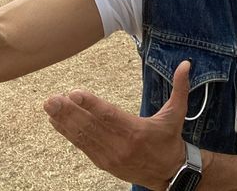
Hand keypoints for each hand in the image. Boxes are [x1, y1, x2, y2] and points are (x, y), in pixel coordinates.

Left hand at [44, 60, 190, 188]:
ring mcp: (110, 155)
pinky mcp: (104, 162)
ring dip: (64, 121)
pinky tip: (56, 122)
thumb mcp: (177, 113)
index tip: (73, 92)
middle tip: (52, 99)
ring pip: (83, 136)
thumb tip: (186, 64)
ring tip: (49, 107)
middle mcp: (120, 145)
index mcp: (136, 131)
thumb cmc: (170, 139)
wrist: (169, 173)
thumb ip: (180, 88)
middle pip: (91, 126)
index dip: (90, 104)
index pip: (109, 115)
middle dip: (69, 111)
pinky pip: (83, 146)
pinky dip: (68, 134)